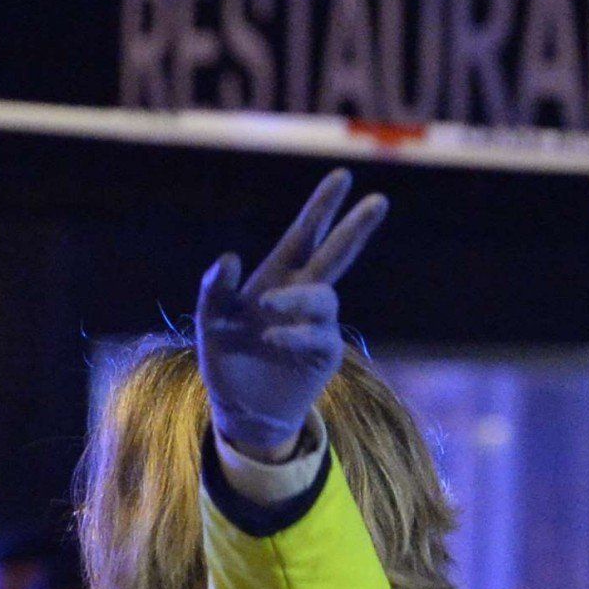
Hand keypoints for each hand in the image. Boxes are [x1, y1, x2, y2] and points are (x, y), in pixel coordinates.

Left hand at [193, 167, 389, 462]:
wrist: (241, 411)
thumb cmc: (227, 359)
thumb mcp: (210, 323)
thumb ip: (213, 290)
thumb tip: (229, 258)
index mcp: (277, 278)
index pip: (305, 235)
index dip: (322, 207)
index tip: (342, 176)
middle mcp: (302, 296)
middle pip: (337, 255)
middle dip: (355, 227)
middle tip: (379, 200)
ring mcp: (316, 325)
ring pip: (324, 297)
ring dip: (296, 299)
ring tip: (267, 308)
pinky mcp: (323, 354)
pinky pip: (319, 335)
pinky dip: (294, 334)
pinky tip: (271, 339)